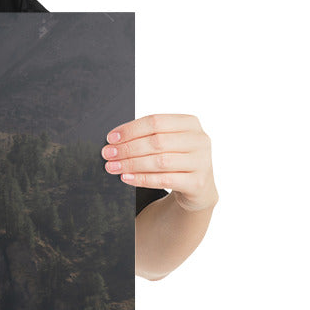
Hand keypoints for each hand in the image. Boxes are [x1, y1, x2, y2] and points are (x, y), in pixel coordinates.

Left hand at [102, 114, 216, 212]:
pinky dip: (142, 179)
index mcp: (190, 123)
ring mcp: (201, 162)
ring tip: (112, 167)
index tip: (111, 138)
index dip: (131, 129)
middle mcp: (199, 140)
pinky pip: (164, 180)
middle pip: (156, 141)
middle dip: (127, 148)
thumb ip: (147, 137)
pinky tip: (126, 178)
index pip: (156, 122)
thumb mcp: (168, 144)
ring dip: (131, 164)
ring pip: (159, 161)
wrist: (198, 188)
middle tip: (108, 154)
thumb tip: (114, 141)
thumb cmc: (176, 161)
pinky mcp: (197, 183)